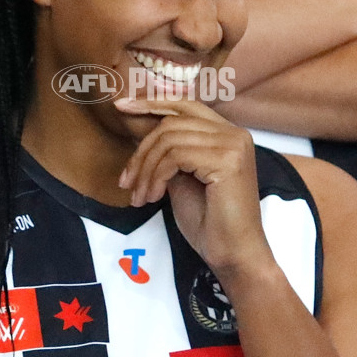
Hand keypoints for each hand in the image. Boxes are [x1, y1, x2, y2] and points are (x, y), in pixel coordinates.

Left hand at [114, 97, 271, 272]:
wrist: (232, 254)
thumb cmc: (209, 222)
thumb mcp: (182, 178)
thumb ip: (169, 153)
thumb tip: (140, 130)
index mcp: (227, 134)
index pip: (184, 105)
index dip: (151, 102)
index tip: (122, 106)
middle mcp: (234, 133)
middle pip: (171, 124)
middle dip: (141, 152)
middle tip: (126, 181)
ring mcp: (233, 145)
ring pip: (169, 140)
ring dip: (145, 169)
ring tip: (139, 196)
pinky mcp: (227, 161)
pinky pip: (175, 156)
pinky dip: (156, 176)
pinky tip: (152, 198)